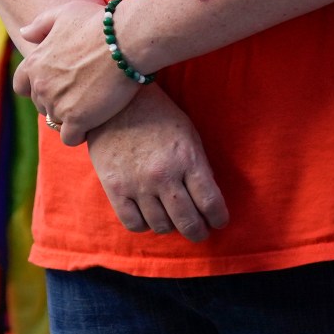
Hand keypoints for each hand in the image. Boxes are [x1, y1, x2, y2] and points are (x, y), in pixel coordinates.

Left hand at [9, 0, 138, 144]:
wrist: (126, 40)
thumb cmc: (98, 23)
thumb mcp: (65, 14)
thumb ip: (41, 24)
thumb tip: (24, 33)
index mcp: (34, 63)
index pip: (21, 86)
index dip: (36, 87)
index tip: (55, 85)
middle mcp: (41, 86)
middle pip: (41, 105)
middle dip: (56, 101)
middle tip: (81, 93)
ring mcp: (57, 104)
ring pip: (56, 121)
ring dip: (70, 117)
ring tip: (91, 107)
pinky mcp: (77, 120)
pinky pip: (70, 138)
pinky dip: (79, 134)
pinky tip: (93, 124)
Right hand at [83, 85, 231, 240]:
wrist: (115, 101)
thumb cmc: (158, 116)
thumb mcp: (188, 135)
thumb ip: (199, 166)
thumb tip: (208, 199)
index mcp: (187, 159)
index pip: (210, 203)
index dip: (218, 218)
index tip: (218, 221)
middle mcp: (163, 175)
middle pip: (187, 221)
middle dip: (198, 231)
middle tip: (199, 231)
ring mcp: (137, 183)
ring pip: (161, 226)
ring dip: (171, 226)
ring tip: (172, 219)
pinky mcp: (115, 188)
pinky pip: (133, 223)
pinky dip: (145, 225)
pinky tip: (149, 215)